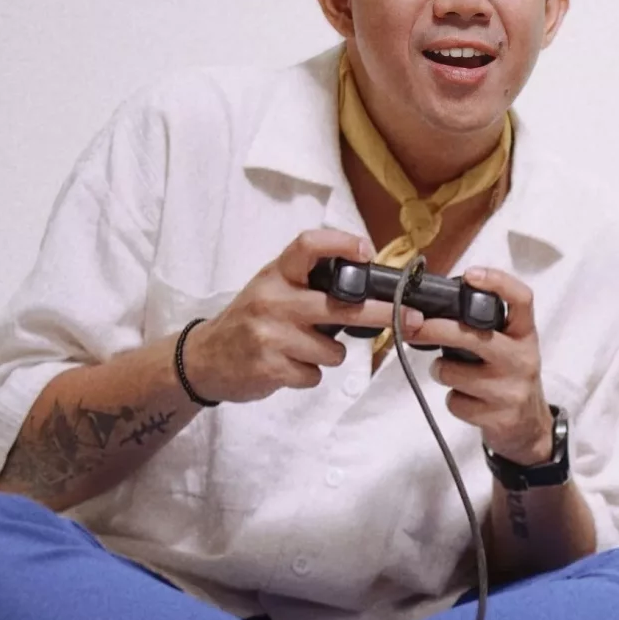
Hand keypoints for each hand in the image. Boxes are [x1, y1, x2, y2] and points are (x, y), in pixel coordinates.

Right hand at [181, 229, 384, 402]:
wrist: (205, 358)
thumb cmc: (251, 319)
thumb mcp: (272, 287)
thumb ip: (310, 282)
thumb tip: (368, 282)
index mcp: (277, 274)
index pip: (308, 245)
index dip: (342, 244)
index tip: (368, 251)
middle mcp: (273, 299)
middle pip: (342, 305)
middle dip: (382, 314)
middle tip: (413, 319)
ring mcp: (269, 334)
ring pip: (332, 351)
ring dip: (329, 356)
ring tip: (303, 350)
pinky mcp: (269, 367)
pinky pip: (315, 375)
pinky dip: (309, 375)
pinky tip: (289, 367)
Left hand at [404, 267, 555, 463]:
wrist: (529, 427)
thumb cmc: (507, 376)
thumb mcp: (508, 346)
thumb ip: (481, 327)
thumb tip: (431, 308)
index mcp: (525, 334)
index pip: (521, 299)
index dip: (497, 281)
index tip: (470, 274)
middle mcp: (523, 358)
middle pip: (471, 336)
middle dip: (434, 329)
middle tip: (410, 326)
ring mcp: (512, 388)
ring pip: (453, 372)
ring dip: (441, 371)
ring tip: (450, 372)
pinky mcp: (500, 416)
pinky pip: (455, 402)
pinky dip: (453, 400)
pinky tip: (466, 400)